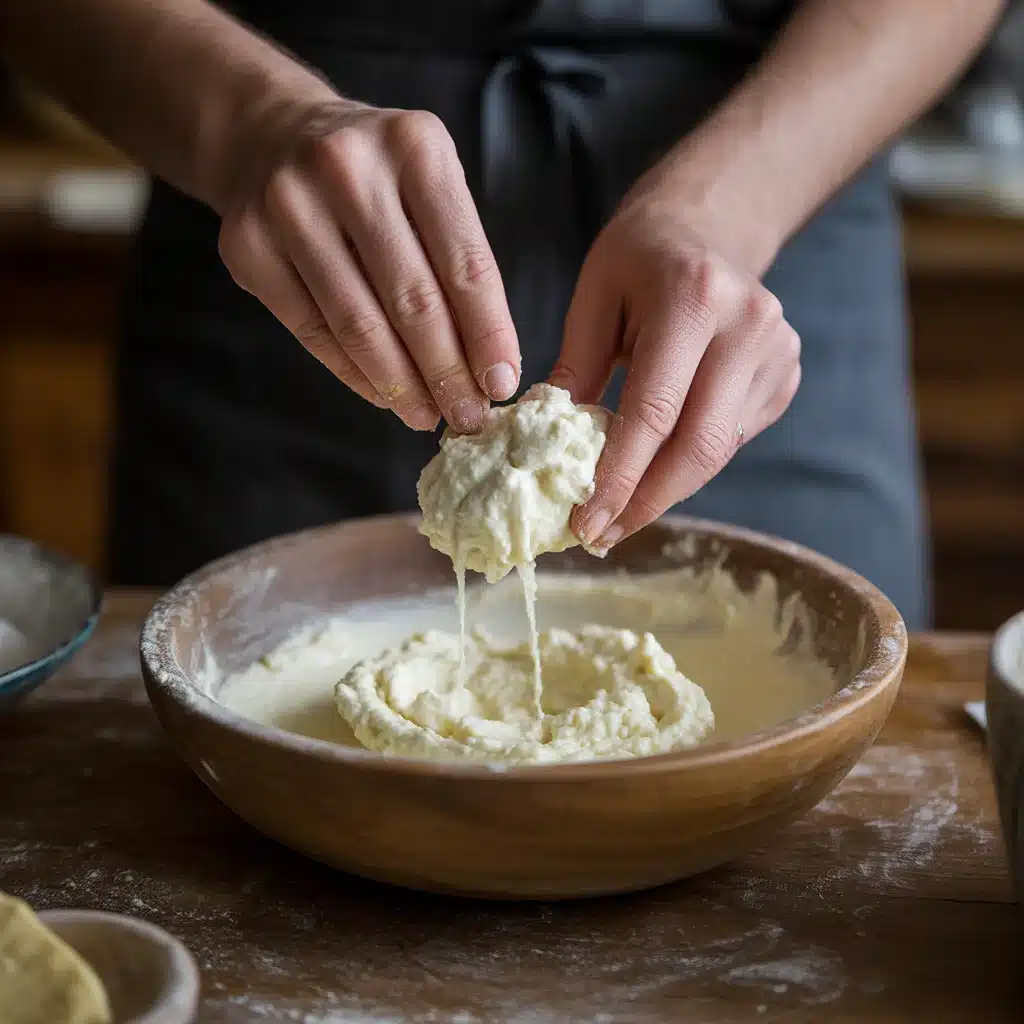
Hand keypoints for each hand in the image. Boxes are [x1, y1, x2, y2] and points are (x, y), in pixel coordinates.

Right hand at [218, 102, 520, 432]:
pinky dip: (354, 374)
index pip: (464, 263)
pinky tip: (383, 396)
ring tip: (428, 416)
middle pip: (412, 301)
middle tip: (469, 417)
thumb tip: (488, 367)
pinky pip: (313, 331)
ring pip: (359, 325)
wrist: (269, 136)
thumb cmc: (374, 177)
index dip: (488, 335)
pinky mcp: (248, 245)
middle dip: (447, 372)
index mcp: (415, 148)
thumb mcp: (428, 186)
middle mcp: (348, 169)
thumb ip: (458, 261)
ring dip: (401, 385)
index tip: (502, 385)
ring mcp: (289, 204)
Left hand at [550, 194, 800, 550]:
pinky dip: (689, 463)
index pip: (655, 412)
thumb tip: (546, 450)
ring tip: (619, 513)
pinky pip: (731, 439)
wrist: (708, 225)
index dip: (619, 478)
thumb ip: (574, 371)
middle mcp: (749, 326)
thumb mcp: (592, 299)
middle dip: (646, 502)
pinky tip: (656, 467)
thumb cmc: (638, 259)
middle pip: (700, 446)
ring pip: (719, 452)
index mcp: (694, 298)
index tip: (585, 524)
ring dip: (665, 491)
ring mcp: (778, 352)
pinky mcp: (785, 375)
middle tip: (601, 535)